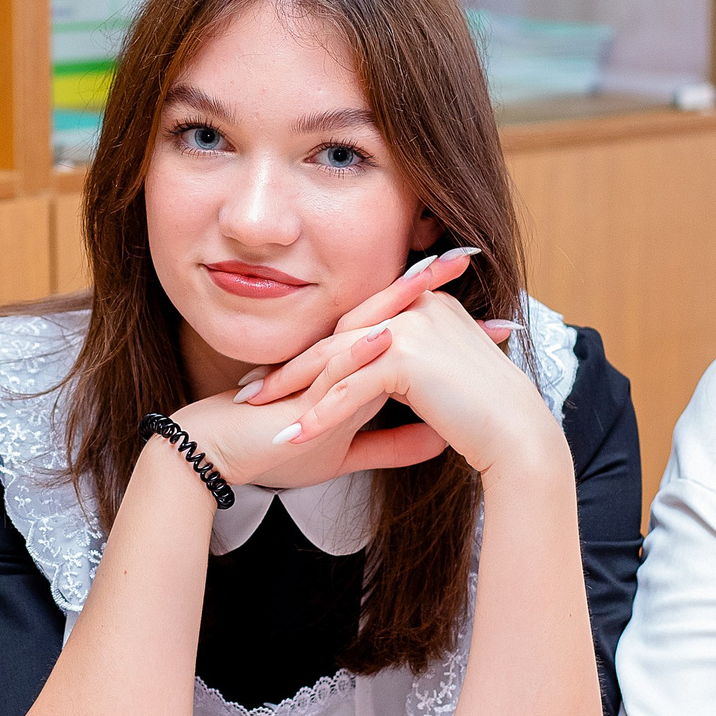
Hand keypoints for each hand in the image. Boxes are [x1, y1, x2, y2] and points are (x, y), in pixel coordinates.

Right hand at [154, 248, 505, 490]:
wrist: (219, 456)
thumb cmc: (274, 451)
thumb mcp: (347, 451)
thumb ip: (393, 445)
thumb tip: (440, 439)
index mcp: (350, 367)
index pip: (405, 337)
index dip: (449, 329)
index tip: (497, 322)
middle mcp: (336, 356)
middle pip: (389, 312)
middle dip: (432, 289)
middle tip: (472, 258)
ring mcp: (316, 365)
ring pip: (362, 323)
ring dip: (399, 299)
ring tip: (438, 275)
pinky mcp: (296, 384)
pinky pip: (330, 364)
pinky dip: (358, 349)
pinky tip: (388, 333)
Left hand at [262, 282, 558, 481]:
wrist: (519, 438)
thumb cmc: (486, 422)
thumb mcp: (439, 391)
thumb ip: (411, 380)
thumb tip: (382, 393)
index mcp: (424, 308)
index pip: (356, 328)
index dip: (315, 355)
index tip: (280, 378)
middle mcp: (416, 308)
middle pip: (338, 336)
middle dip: (291, 366)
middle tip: (251, 390)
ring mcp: (412, 327)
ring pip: (336, 359)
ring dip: (292, 387)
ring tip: (257, 412)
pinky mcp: (408, 356)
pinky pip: (350, 387)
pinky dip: (318, 414)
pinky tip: (293, 437)